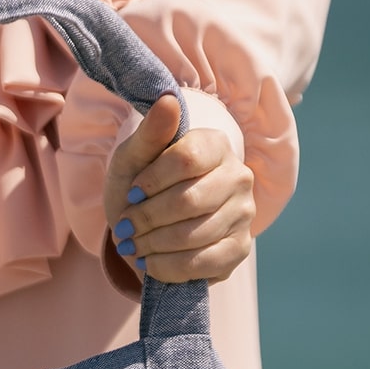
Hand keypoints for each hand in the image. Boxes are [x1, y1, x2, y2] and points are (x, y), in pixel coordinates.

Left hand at [104, 94, 255, 284]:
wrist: (147, 231)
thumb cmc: (140, 190)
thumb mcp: (133, 160)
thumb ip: (150, 135)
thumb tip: (168, 101)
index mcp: (216, 145)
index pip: (186, 159)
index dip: (151, 182)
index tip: (131, 194)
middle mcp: (239, 177)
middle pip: (188, 201)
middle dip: (146, 219)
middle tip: (125, 228)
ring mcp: (244, 215)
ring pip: (193, 236)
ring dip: (152, 245)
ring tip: (133, 245)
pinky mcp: (239, 251)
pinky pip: (201, 264)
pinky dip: (166, 268)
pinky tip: (150, 263)